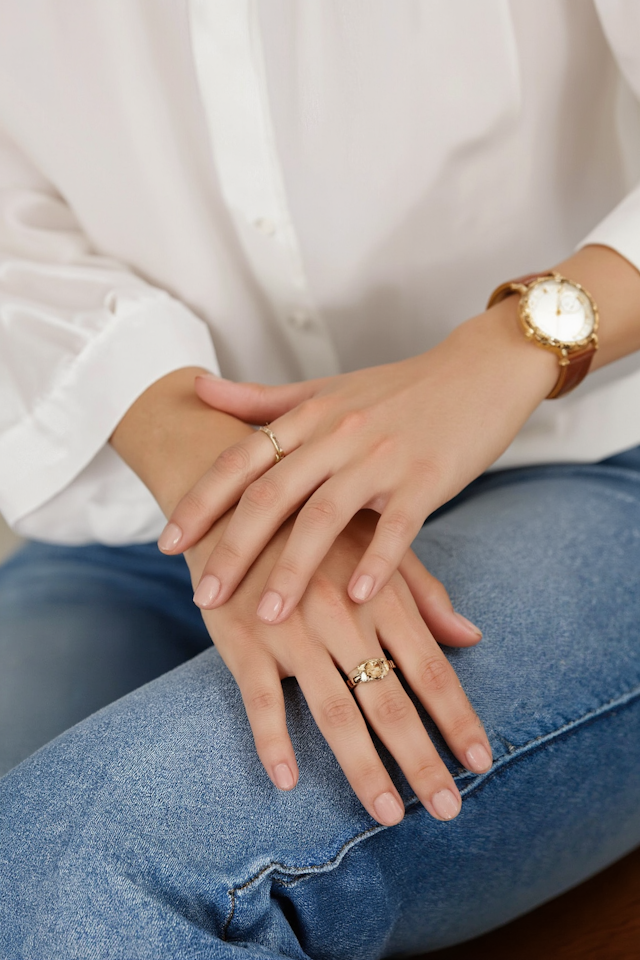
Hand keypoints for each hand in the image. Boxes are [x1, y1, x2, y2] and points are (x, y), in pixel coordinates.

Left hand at [161, 301, 556, 621]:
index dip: (200, 502)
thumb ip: (260, 398)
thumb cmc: (397, 389)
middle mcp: (338, 434)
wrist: (479, 370)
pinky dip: (377, 562)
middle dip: (232, 548)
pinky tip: (359, 599)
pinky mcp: (428, 478)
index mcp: (309, 415)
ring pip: (325, 516)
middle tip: (203, 597)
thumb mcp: (325, 390)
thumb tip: (196, 389)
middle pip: (272, 494)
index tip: (168, 544)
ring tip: (267, 617)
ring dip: (293, 569)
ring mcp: (382, 456)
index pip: (241, 460)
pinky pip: (396, 526)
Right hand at [186, 510, 491, 825]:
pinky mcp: (242, 640)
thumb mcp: (376, 545)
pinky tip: (288, 781)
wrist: (235, 500)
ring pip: (334, 711)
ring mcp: (291, 631)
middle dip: (423, 759)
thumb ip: (424, 593)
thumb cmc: (316, 530)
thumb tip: (472, 635)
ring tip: (389, 813)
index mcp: (380, 595)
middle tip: (449, 810)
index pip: (430, 669)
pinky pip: (259, 700)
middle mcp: (343, 616)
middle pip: (390, 701)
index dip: (458, 718)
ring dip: (364, 767)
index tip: (482, 763)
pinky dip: (272, 741)